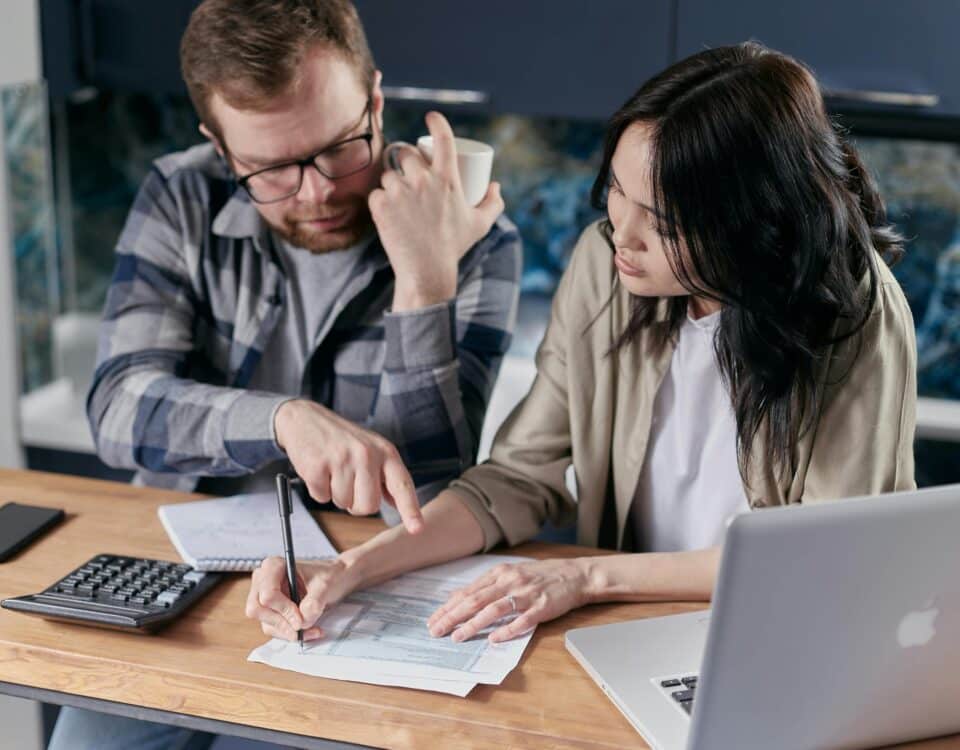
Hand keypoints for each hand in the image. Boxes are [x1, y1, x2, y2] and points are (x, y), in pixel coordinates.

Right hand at [245, 556, 356, 640]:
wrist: (335, 580)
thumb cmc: (329, 575)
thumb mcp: (325, 585)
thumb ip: (314, 602)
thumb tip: (302, 620)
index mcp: (274, 566)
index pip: (267, 594)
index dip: (284, 610)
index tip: (301, 619)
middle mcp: (263, 580)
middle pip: (257, 610)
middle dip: (282, 622)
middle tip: (302, 627)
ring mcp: (264, 597)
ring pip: (266, 622)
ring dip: (289, 631)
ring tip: (312, 629)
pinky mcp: (270, 611)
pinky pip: (273, 629)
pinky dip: (290, 633)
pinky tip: (308, 630)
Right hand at [274, 399, 423, 533]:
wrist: (305, 418)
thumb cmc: (342, 438)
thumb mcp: (372, 449)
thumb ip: (385, 476)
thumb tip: (398, 504)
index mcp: (385, 452)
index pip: (402, 485)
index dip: (410, 509)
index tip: (417, 529)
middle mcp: (367, 454)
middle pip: (368, 506)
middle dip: (356, 504)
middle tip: (349, 483)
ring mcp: (342, 459)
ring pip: (343, 504)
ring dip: (336, 494)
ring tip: (333, 471)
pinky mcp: (318, 465)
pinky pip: (321, 498)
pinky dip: (318, 490)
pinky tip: (319, 470)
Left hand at [369, 111, 504, 310]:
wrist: (427, 271)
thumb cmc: (454, 247)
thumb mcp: (480, 224)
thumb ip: (493, 203)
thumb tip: (494, 185)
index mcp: (448, 179)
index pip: (443, 139)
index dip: (437, 122)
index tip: (431, 117)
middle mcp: (423, 181)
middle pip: (407, 154)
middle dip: (407, 161)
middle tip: (409, 176)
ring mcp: (400, 192)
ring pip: (389, 174)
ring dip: (392, 182)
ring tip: (399, 199)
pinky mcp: (381, 206)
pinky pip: (376, 193)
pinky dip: (380, 201)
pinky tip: (386, 211)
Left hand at [427, 558, 591, 643]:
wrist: (575, 574)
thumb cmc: (540, 576)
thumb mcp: (510, 573)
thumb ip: (486, 585)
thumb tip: (458, 597)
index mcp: (500, 573)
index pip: (468, 592)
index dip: (448, 607)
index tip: (433, 620)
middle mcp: (510, 581)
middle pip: (475, 600)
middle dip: (452, 617)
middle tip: (436, 631)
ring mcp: (526, 594)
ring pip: (494, 610)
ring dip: (473, 624)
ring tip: (458, 637)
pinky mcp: (541, 607)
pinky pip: (522, 620)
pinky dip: (507, 630)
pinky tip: (494, 639)